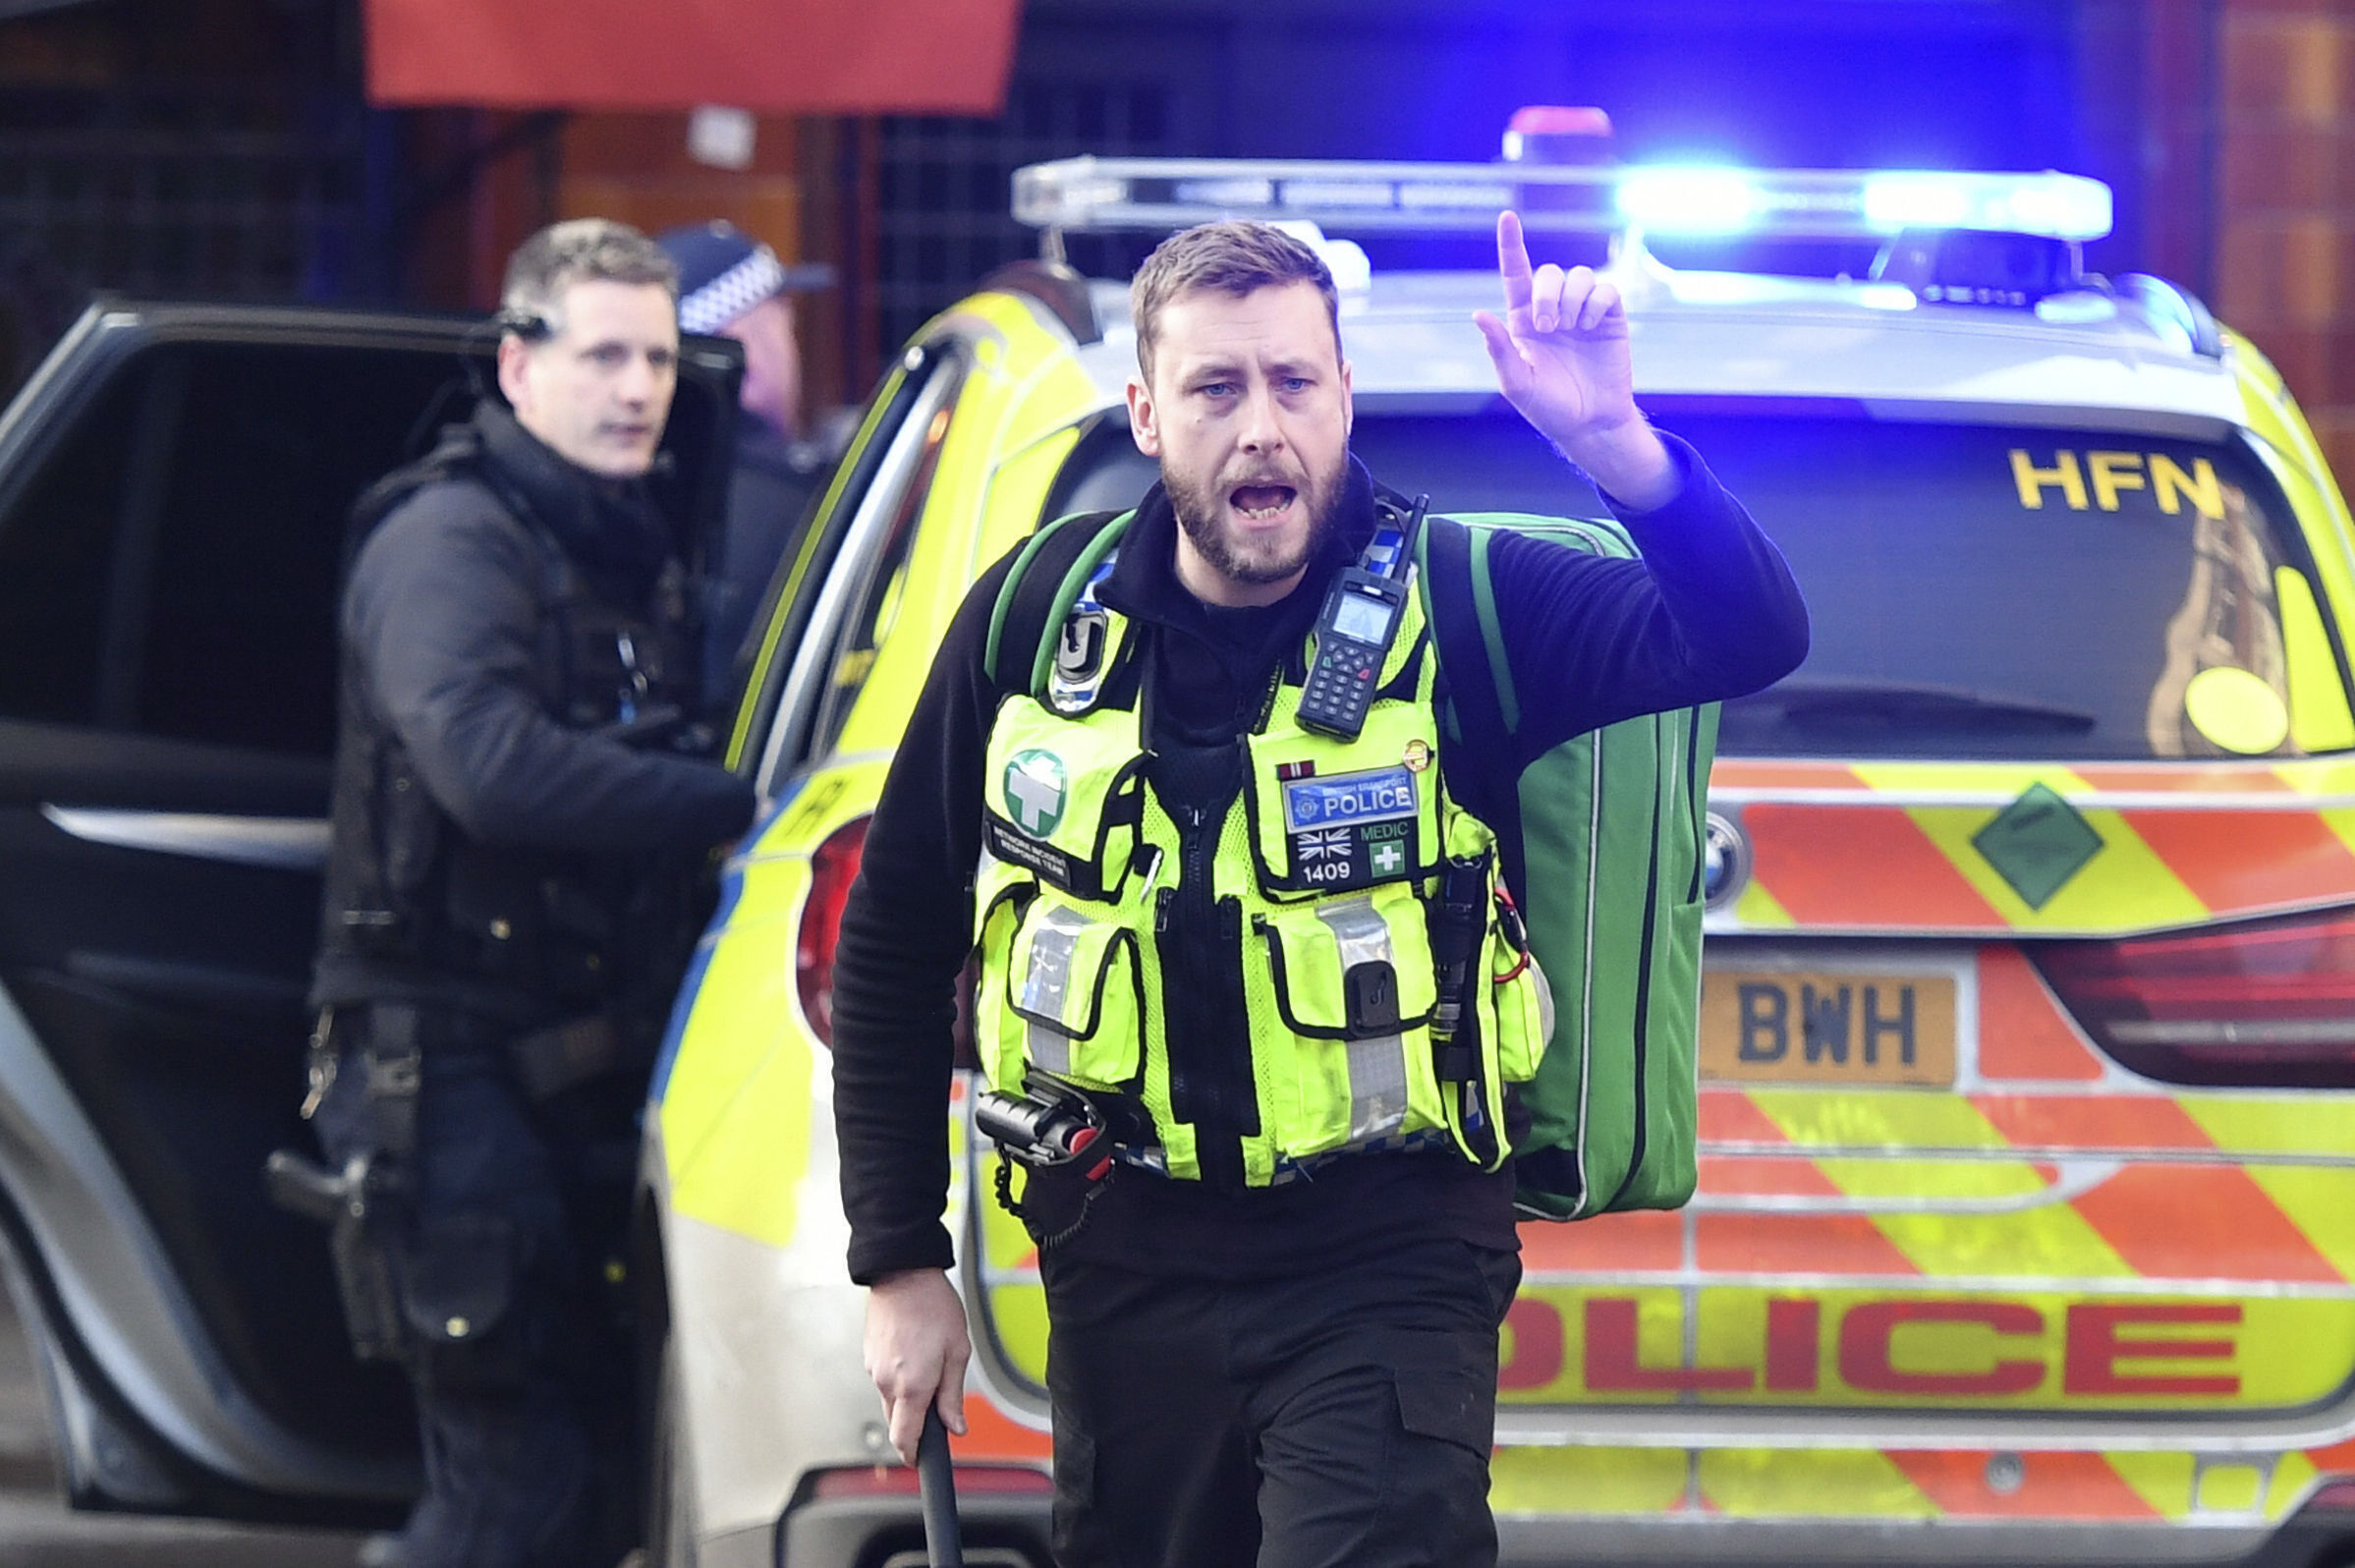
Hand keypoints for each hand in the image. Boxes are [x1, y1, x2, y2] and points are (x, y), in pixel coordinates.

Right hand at [864, 1267, 970, 1463]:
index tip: (922, 1459)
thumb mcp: (957, 1351)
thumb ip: (952, 1395)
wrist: (903, 1273)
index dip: (914, 1455)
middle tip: (936, 1405)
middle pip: (896, 1423)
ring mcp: (873, 1369)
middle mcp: (887, 1382)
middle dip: (914, 1423)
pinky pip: (883, 1380)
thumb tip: (955, 1426)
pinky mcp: (868, 1356)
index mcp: (912, 1386)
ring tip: (927, 1365)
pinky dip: (898, 1378)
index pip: (905, 1439)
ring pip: (889, 1400)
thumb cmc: (933, 1306)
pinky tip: (912, 1355)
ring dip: (907, 1397)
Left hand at [1474, 211, 1676, 508]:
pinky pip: (1605, 289)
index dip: (1511, 245)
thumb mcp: (1517, 383)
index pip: (1516, 274)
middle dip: (1547, 294)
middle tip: (1549, 327)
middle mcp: (1553, 310)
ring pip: (1579, 276)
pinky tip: (1591, 327)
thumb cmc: (1548, 407)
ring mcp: (1582, 312)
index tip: (1507, 216)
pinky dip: (1596, 303)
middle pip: (1550, 273)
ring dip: (1572, 300)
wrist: (1589, 423)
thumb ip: (1498, 348)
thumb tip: (1478, 314)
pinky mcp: (1610, 317)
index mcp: (1524, 321)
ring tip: (1571, 329)